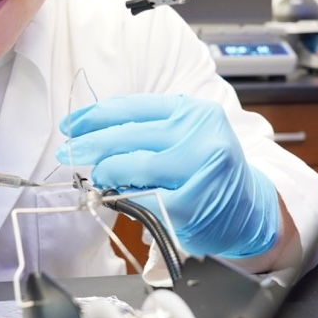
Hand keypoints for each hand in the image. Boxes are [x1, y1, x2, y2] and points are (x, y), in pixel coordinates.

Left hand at [57, 94, 279, 258]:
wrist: (250, 210)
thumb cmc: (209, 171)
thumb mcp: (187, 136)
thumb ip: (149, 131)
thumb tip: (92, 134)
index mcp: (192, 111)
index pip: (132, 107)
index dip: (95, 116)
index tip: (71, 125)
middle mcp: (198, 134)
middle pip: (128, 134)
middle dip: (90, 143)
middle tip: (67, 151)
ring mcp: (197, 168)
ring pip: (133, 164)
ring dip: (106, 171)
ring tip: (98, 176)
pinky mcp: (191, 202)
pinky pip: (144, 198)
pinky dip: (123, 197)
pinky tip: (116, 197)